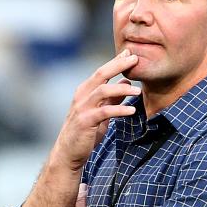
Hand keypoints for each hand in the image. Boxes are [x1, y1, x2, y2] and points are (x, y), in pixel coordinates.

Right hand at [52, 50, 139, 170]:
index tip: (131, 53)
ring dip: (122, 88)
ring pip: (102, 91)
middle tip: (136, 59)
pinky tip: (132, 110)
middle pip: (101, 74)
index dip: (116, 61)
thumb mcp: (101, 112)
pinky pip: (104, 112)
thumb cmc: (85, 131)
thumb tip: (126, 83)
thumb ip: (112, 98)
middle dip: (119, 65)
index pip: (102, 71)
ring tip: (138, 89)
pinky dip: (119, 109)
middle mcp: (81, 96)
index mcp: (85, 91)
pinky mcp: (85, 121)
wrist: (68, 153)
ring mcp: (82, 108)